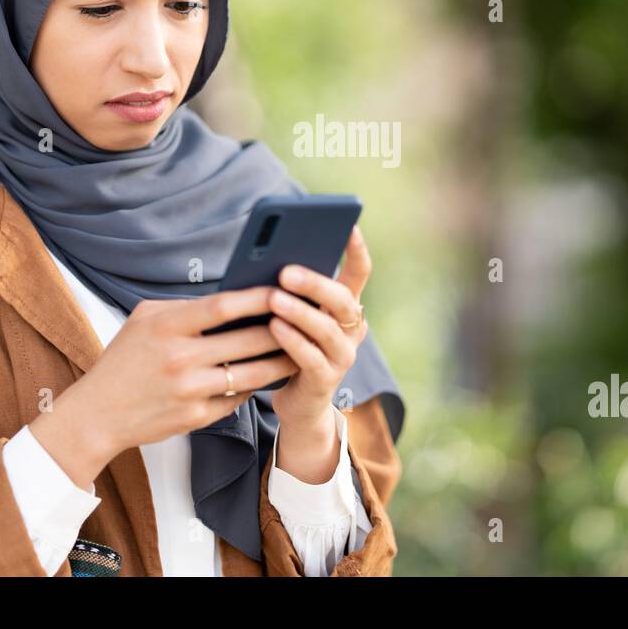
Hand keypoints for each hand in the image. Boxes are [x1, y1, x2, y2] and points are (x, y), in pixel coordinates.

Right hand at [32, 286, 300, 483]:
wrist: (97, 414)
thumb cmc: (124, 359)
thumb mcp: (144, 319)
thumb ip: (185, 307)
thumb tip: (233, 297)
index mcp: (167, 326)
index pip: (223, 306)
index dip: (258, 297)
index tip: (283, 290)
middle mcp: (180, 358)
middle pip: (248, 340)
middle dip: (282, 329)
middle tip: (306, 320)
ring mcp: (190, 391)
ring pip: (252, 373)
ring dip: (280, 362)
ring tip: (299, 351)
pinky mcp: (196, 418)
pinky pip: (238, 399)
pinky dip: (256, 386)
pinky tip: (270, 376)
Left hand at [266, 224, 371, 428]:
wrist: (299, 402)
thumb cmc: (290, 347)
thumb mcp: (294, 315)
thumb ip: (291, 292)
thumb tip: (267, 257)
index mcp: (346, 307)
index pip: (360, 273)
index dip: (357, 250)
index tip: (348, 226)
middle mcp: (351, 329)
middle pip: (343, 299)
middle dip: (315, 283)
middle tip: (286, 270)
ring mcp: (342, 356)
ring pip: (327, 329)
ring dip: (300, 312)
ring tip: (274, 299)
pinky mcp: (326, 380)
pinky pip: (311, 358)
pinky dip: (292, 341)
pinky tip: (273, 327)